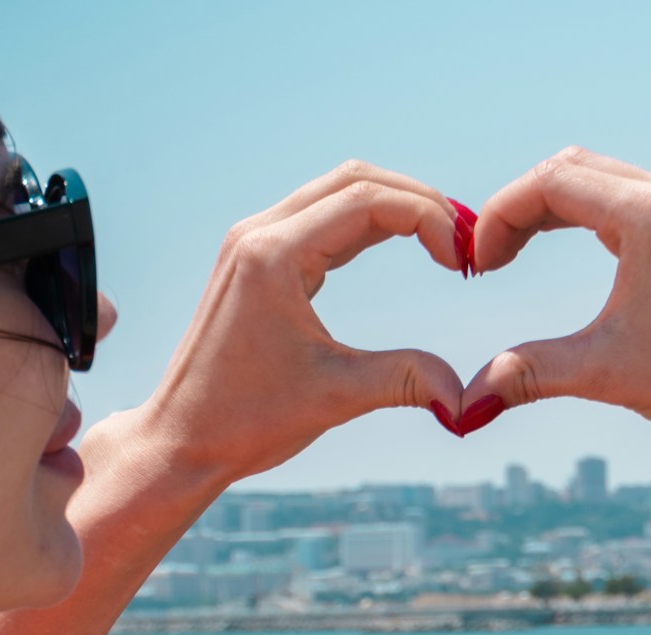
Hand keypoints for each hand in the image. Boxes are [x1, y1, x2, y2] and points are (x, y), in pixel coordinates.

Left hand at [149, 161, 470, 483]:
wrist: (181, 440)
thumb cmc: (246, 421)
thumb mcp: (336, 397)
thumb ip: (407, 381)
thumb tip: (468, 399)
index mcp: (274, 255)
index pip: (369, 201)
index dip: (429, 219)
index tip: (462, 262)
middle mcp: (259, 234)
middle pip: (356, 179)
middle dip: (419, 202)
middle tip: (466, 242)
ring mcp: (254, 243)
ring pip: (338, 191)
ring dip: (394, 207)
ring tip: (444, 242)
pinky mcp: (255, 260)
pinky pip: (320, 218)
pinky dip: (367, 223)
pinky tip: (402, 246)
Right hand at [461, 147, 650, 460]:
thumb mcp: (604, 373)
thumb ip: (529, 373)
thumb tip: (464, 406)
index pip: (552, 182)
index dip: (499, 217)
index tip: (476, 266)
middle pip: (573, 168)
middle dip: (519, 207)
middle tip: (487, 259)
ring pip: (603, 179)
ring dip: (552, 207)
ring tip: (514, 253)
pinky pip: (631, 198)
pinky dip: (587, 213)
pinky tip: (567, 249)